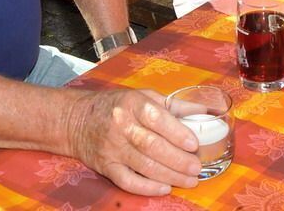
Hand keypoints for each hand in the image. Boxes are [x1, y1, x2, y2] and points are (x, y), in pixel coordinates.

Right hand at [67, 88, 200, 194]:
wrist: (77, 120)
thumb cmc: (118, 106)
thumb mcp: (144, 96)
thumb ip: (174, 105)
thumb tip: (206, 110)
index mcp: (132, 104)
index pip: (156, 118)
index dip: (176, 132)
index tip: (194, 144)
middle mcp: (121, 126)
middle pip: (151, 145)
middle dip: (178, 159)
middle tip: (197, 167)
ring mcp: (112, 148)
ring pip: (143, 165)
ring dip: (170, 175)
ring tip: (190, 180)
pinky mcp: (106, 167)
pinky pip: (127, 181)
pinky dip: (147, 187)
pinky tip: (165, 188)